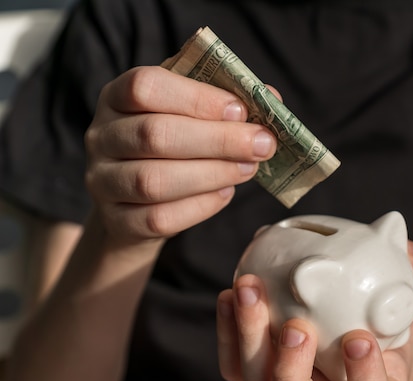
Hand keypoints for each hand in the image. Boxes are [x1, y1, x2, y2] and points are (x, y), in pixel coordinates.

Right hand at [84, 66, 276, 243]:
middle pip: (154, 135)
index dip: (196, 98)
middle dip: (218, 140)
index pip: (145, 87)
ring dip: (212, 174)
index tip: (240, 110)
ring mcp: (103, 181)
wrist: (134, 204)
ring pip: (154, 180)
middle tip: (262, 145)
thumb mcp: (188, 113)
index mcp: (116, 96)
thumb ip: (223, 101)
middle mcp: (101, 136)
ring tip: (248, 169)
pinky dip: (201, 206)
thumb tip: (270, 98)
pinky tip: (225, 194)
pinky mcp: (117, 220)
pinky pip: (159, 217)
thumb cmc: (170, 146)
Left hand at [216, 241, 412, 380]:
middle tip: (295, 328)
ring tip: (251, 290)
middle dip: (290, 373)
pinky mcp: (259, 377)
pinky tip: (231, 295)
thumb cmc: (391, 341)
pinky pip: (235, 367)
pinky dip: (228, 332)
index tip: (360, 339)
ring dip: (250, 341)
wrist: (363, 359)